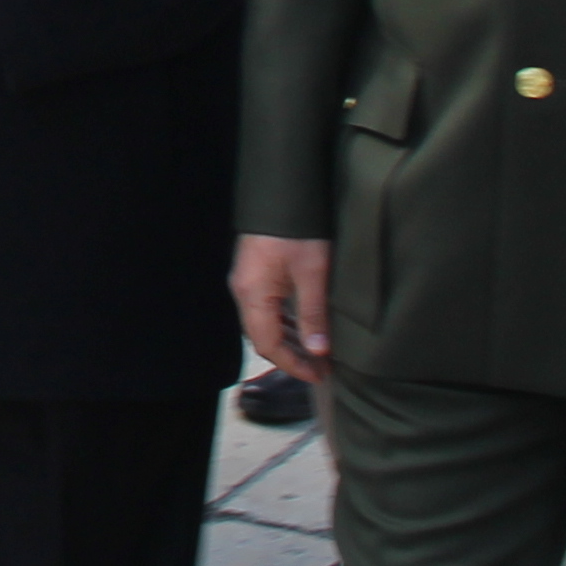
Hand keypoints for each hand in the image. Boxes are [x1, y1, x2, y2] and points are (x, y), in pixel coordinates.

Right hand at [235, 234, 333, 383]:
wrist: (282, 190)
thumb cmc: (298, 232)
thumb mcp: (313, 273)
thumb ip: (313, 314)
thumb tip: (318, 351)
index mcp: (252, 294)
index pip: (268, 345)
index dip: (293, 365)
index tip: (319, 375)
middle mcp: (243, 291)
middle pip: (262, 337)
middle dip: (291, 356)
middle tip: (322, 367)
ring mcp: (246, 281)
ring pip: (263, 323)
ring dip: (289, 340)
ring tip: (317, 352)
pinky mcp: (254, 273)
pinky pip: (265, 308)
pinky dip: (284, 323)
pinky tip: (303, 327)